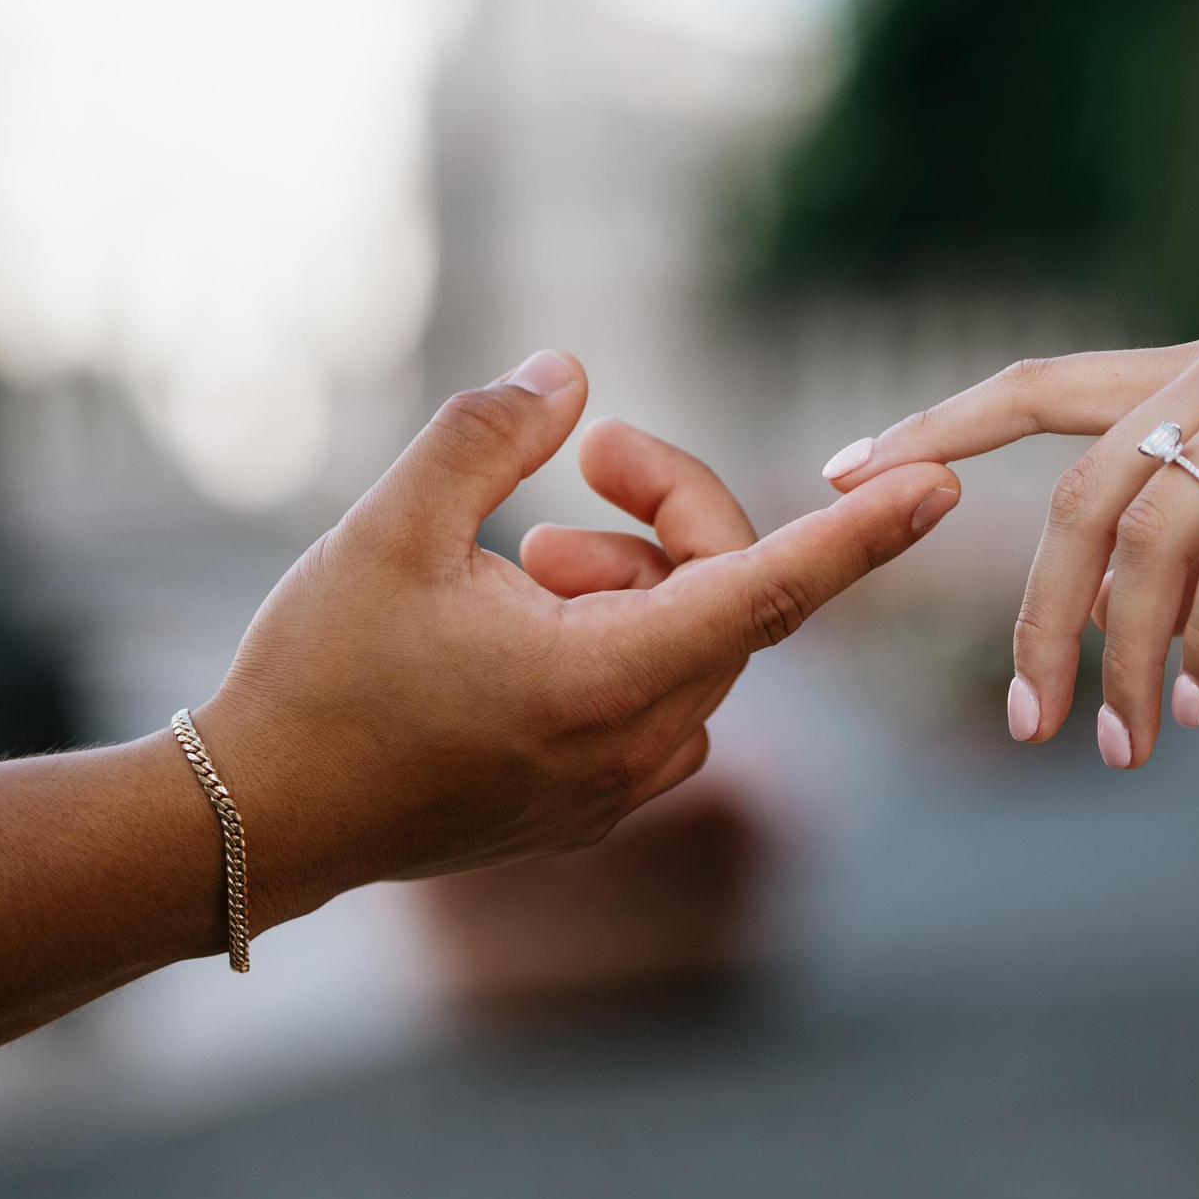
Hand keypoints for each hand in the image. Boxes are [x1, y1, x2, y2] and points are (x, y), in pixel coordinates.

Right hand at [199, 350, 960, 926]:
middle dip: (672, 510)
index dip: (860, 536)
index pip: (769, 593)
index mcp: (604, 684)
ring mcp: (619, 787)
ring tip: (525, 550)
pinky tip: (523, 609)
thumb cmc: (318, 677)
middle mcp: (636, 747)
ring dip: (635, 572)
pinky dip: (617, 629)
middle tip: (582, 458)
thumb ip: (489, 436)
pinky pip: (656, 690)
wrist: (256, 824)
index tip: (941, 487)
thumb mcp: (392, 527)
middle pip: (727, 596)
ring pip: (693, 642)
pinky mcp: (591, 801)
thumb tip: (571, 373)